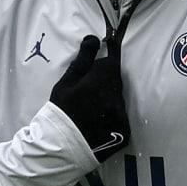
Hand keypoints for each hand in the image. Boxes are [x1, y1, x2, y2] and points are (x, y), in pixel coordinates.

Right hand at [49, 35, 128, 160]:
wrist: (61, 147)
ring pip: (118, 98)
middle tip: (88, 89)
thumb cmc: (60, 111)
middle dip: (105, 80)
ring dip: (109, 98)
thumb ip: (84, 59)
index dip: (109, 55)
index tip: (106, 50)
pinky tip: (98, 122)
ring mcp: (123, 116)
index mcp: (102, 81)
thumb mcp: (67, 82)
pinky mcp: (126, 132)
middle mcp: (117, 97)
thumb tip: (94, 37)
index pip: (113, 60)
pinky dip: (112, 116)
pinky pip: (121, 116)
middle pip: (116, 80)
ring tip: (91, 108)